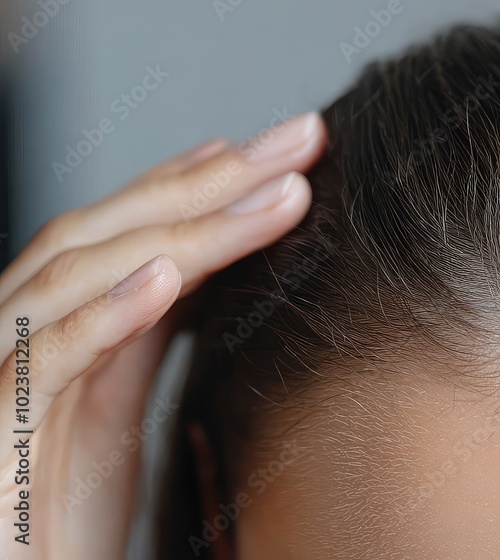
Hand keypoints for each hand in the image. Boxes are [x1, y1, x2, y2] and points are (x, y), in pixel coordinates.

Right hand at [0, 112, 325, 558]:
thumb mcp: (111, 408)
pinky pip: (44, 361)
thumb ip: (140, 338)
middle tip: (302, 138)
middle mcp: (27, 333)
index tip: (274, 149)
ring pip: (82, 273)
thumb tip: (197, 273)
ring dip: (185, 230)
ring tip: (273, 197)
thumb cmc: (53, 512)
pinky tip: (167, 279)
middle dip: (213, 178)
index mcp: (65, 329)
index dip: (197, 178)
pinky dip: (105, 315)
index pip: (131, 229)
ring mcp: (1, 374)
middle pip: (114, 229)